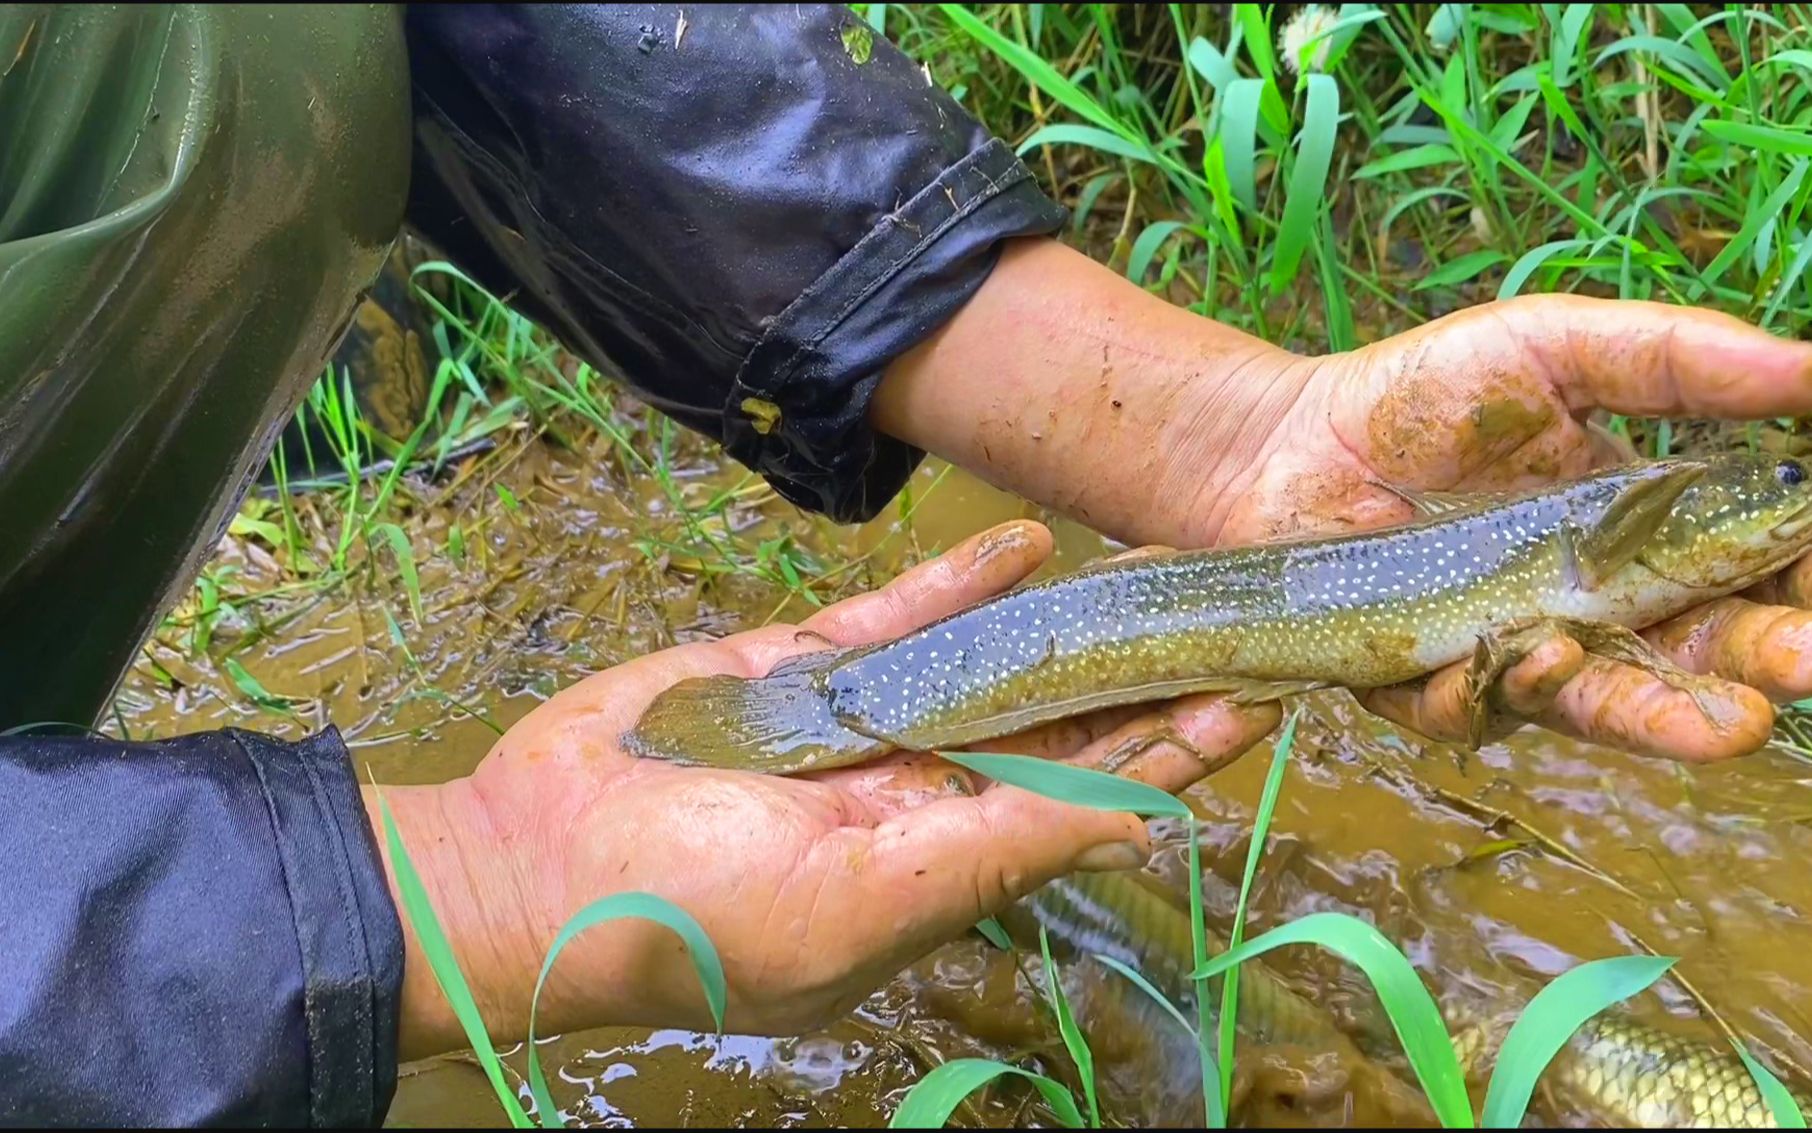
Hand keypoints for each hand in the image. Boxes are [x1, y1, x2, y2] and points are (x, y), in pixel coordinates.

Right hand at [367, 521, 1277, 1058]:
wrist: (532, 864)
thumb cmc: (693, 919)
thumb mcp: (863, 903)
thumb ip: (1003, 849)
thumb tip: (1140, 822)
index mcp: (948, 862)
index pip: (1090, 798)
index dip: (1176, 751)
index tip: (1263, 700)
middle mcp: (921, 791)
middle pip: (1060, 721)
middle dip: (1147, 672)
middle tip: (1239, 612)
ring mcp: (863, 725)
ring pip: (992, 658)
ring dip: (1072, 618)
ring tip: (1160, 570)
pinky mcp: (801, 667)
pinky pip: (898, 616)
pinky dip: (961, 579)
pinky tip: (1030, 542)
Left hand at [1215, 294, 1811, 761]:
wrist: (1289, 441)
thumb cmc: (1427, 393)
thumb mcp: (1555, 347)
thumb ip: (1678, 359)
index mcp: (1648, 530)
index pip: (1751, 568)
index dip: (1798, 581)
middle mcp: (1598, 606)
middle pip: (1699, 654)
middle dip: (1759, 666)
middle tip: (1805, 666)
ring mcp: (1517, 651)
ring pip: (1603, 704)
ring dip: (1663, 717)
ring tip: (1725, 725)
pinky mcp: (1431, 683)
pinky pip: (1478, 708)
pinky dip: (1505, 689)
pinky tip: (1532, 657)